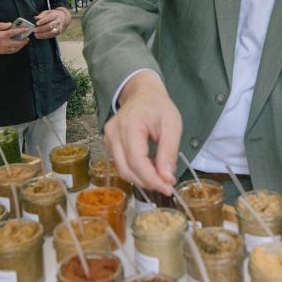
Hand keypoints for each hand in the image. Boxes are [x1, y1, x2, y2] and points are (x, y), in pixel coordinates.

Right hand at [0, 22, 28, 54]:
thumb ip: (2, 25)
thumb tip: (10, 24)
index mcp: (1, 35)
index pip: (14, 32)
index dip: (21, 30)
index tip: (26, 29)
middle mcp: (3, 43)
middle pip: (17, 43)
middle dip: (24, 41)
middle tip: (27, 38)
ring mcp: (3, 49)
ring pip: (15, 48)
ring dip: (21, 45)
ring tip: (24, 42)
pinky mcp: (2, 52)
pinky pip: (11, 51)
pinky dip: (16, 49)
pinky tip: (18, 46)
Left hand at [33, 8, 67, 39]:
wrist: (62, 18)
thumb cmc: (53, 15)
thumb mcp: (47, 12)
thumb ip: (42, 15)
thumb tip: (36, 18)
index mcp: (55, 15)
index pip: (49, 18)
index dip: (43, 21)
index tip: (37, 23)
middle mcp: (58, 22)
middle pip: (50, 26)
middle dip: (41, 29)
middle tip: (35, 30)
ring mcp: (58, 28)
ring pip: (50, 32)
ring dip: (42, 34)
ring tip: (35, 34)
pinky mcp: (58, 33)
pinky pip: (50, 36)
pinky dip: (44, 37)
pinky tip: (38, 36)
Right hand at [103, 71, 180, 195]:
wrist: (142, 93)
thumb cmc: (159, 107)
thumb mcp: (172, 125)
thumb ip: (169, 152)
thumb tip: (166, 178)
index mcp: (130, 124)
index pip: (137, 161)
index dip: (152, 179)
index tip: (168, 188)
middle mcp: (114, 132)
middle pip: (126, 169)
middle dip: (147, 182)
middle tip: (166, 185)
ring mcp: (108, 137)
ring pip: (122, 169)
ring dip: (142, 178)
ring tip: (160, 174)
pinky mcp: (109, 142)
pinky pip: (120, 163)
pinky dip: (136, 170)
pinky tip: (150, 167)